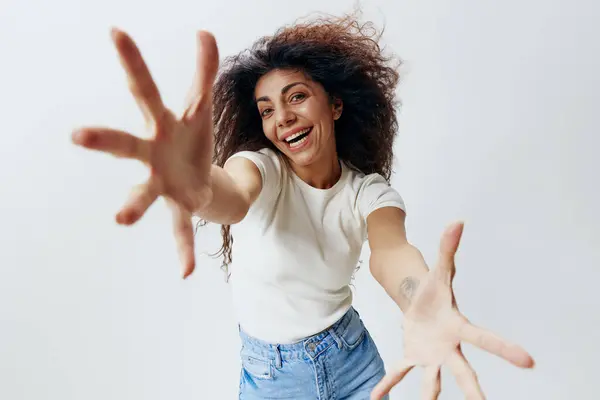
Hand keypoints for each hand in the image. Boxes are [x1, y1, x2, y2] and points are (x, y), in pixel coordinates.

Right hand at [72, 28, 219, 277]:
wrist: (199, 176)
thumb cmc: (191, 138)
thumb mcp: (201, 106)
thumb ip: (204, 71)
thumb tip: (205, 32)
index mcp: (160, 124)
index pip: (144, 89)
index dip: (133, 61)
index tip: (116, 32)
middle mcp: (153, 154)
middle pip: (125, 145)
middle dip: (104, 140)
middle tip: (77, 135)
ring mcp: (162, 182)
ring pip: (143, 192)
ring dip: (132, 204)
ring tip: (120, 219)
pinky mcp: (180, 205)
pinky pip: (180, 229)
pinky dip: (183, 249)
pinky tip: (186, 272)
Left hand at [371, 222, 534, 399]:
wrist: (420, 302)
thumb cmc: (435, 290)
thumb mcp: (440, 270)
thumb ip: (448, 249)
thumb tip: (457, 221)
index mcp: (458, 326)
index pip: (484, 337)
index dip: (505, 348)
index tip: (529, 361)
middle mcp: (448, 347)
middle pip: (463, 371)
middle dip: (473, 390)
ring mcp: (430, 355)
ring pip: (431, 380)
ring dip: (428, 395)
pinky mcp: (412, 356)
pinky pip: (399, 371)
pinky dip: (388, 384)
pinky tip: (375, 397)